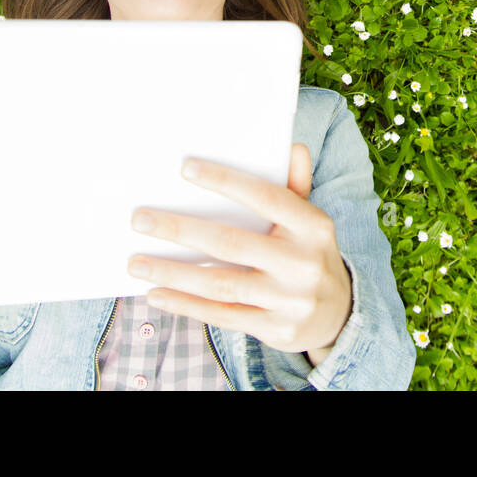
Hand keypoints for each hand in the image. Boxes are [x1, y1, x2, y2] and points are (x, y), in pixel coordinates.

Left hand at [128, 143, 352, 356]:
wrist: (340, 314)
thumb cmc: (309, 254)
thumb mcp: (310, 221)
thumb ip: (295, 186)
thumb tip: (292, 147)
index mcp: (313, 227)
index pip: (266, 198)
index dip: (226, 182)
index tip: (185, 168)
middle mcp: (303, 263)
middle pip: (232, 243)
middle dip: (181, 229)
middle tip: (141, 219)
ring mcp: (289, 300)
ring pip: (220, 283)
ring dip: (172, 272)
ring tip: (136, 263)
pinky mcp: (275, 329)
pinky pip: (222, 314)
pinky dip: (185, 304)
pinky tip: (157, 293)